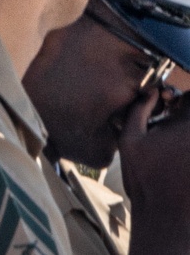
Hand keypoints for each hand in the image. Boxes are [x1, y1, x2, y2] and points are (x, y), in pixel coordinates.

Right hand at [120, 86, 189, 254]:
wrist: (166, 221)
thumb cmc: (146, 181)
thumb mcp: (129, 141)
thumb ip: (138, 109)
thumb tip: (151, 92)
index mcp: (187, 126)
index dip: (180, 99)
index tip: (170, 105)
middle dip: (185, 116)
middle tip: (173, 123)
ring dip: (186, 135)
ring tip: (176, 146)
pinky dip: (188, 151)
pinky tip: (181, 161)